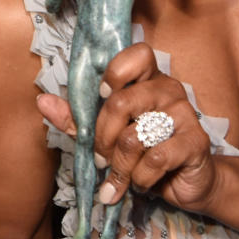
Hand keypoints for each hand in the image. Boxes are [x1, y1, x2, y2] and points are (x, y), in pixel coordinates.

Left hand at [36, 45, 214, 213]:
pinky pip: (155, 159)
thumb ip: (75, 118)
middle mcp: (168, 89)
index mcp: (147, 79)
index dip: (114, 73)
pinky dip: (139, 178)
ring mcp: (184, 113)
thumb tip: (43, 101)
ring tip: (120, 175)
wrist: (186, 181)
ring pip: (134, 137)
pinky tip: (140, 182)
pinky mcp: (196, 142)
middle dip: (102, 138)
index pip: (136, 55)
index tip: (102, 95)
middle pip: (121, 102)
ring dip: (119, 165)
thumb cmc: (143, 152)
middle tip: (101, 157)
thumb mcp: (104, 133)